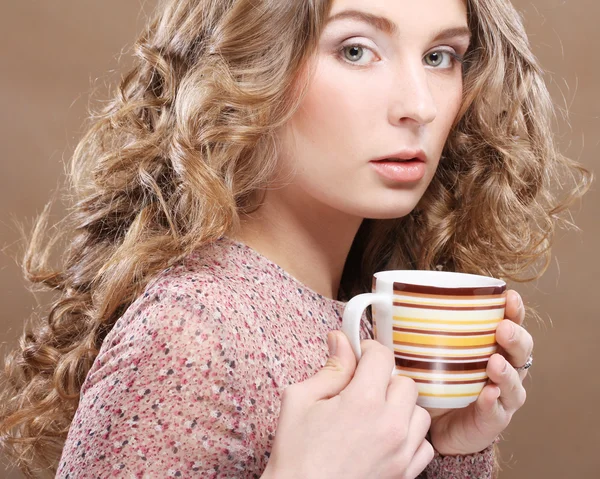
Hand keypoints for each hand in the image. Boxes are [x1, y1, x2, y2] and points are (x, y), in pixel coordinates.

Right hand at [263, 333, 433, 478]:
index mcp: (362, 402)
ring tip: (374, 415)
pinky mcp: (405, 473)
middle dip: (384, 379)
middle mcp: (389, 425)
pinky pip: (424, 445)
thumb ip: (330, 368)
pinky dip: (409, 437)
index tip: (358, 356)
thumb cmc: (296, 454)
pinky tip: (386, 438)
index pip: (383, 356)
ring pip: (419, 412)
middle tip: (361, 388)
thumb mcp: (301, 400)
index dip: (368, 350)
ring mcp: (401, 452)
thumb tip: (342, 340)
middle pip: (405, 382)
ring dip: (400, 407)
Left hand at [427, 290, 532, 455]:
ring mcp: (501, 396)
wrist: (434, 425)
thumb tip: (381, 303)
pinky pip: (497, 411)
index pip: (510, 323)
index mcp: (490, 346)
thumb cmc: (433, 382)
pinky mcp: (492, 421)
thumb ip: (411, 330)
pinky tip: (487, 394)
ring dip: (507, 372)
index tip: (508, 297)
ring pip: (515, 382)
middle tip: (502, 329)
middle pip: (522, 351)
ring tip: (494, 363)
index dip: (514, 310)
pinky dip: (492, 402)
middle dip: (515, 338)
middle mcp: (503, 369)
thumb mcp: (424, 352)